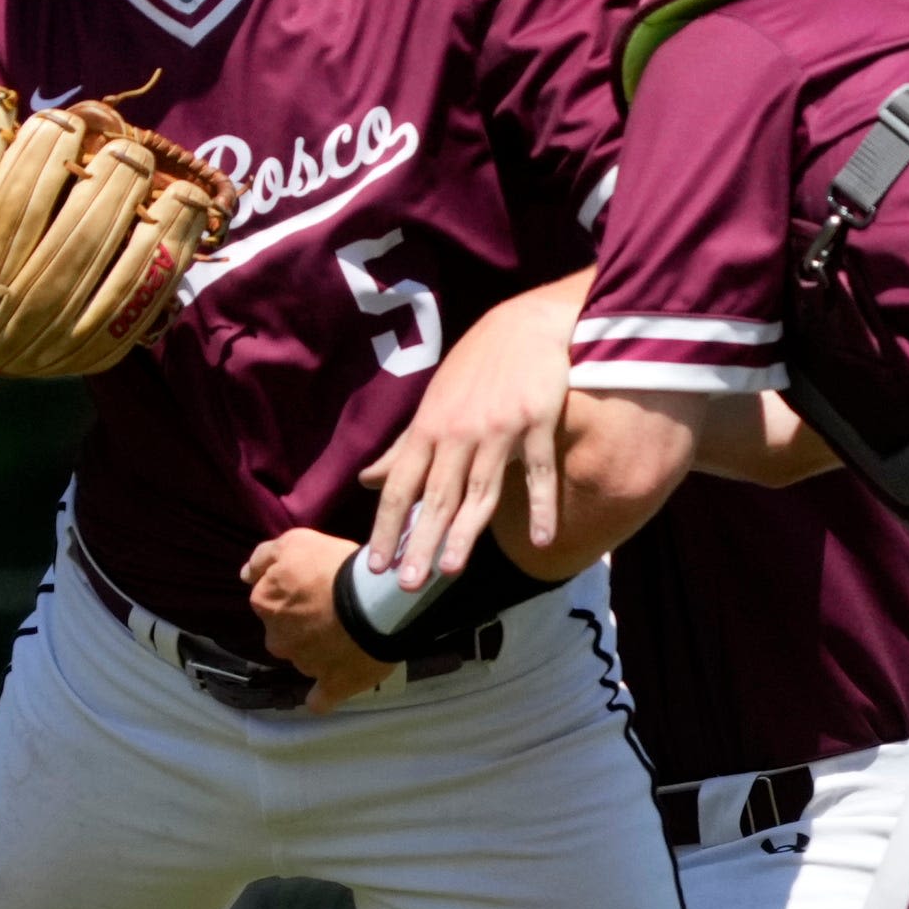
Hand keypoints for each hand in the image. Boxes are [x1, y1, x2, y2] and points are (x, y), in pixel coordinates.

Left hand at [241, 528, 395, 713]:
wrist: (375, 604)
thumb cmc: (335, 568)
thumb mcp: (295, 542)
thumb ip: (264, 557)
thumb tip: (246, 574)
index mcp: (265, 604)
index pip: (268, 598)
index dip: (291, 591)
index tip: (313, 586)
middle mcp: (277, 638)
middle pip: (284, 631)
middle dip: (300, 624)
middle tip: (331, 610)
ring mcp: (303, 665)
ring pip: (304, 658)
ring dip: (318, 651)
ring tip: (347, 637)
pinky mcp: (330, 686)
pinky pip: (320, 699)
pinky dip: (323, 694)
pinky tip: (332, 684)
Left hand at [358, 271, 583, 588]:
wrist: (526, 324)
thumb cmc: (476, 368)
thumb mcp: (432, 403)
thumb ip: (402, 449)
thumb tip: (366, 482)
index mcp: (429, 428)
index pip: (401, 485)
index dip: (387, 526)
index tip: (376, 564)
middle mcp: (459, 431)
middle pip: (436, 496)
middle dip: (419, 542)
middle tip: (407, 584)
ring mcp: (499, 428)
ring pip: (480, 490)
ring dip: (465, 533)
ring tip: (450, 570)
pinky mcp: (537, 421)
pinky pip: (539, 471)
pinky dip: (541, 505)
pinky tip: (542, 539)